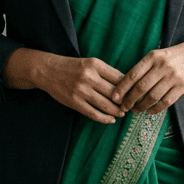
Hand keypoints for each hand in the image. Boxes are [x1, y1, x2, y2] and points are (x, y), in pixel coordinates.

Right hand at [2, 49, 125, 123]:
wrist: (48, 70)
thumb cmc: (73, 67)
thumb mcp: (90, 63)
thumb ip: (106, 72)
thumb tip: (127, 85)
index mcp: (95, 64)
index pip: (119, 77)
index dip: (130, 87)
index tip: (135, 93)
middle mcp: (89, 76)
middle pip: (115, 93)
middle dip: (125, 102)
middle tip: (132, 106)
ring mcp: (81, 90)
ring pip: (106, 105)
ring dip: (117, 111)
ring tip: (122, 113)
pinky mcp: (74, 102)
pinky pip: (93, 113)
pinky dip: (104, 118)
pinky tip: (111, 120)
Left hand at [112, 39, 183, 114]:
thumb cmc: (171, 57)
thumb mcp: (156, 56)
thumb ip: (142, 68)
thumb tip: (124, 87)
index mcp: (152, 57)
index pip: (133, 74)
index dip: (122, 88)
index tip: (114, 97)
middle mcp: (162, 66)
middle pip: (141, 87)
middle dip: (130, 100)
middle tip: (123, 108)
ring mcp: (173, 77)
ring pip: (153, 96)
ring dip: (141, 106)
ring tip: (135, 110)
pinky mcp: (182, 87)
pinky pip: (166, 102)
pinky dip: (155, 109)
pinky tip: (149, 111)